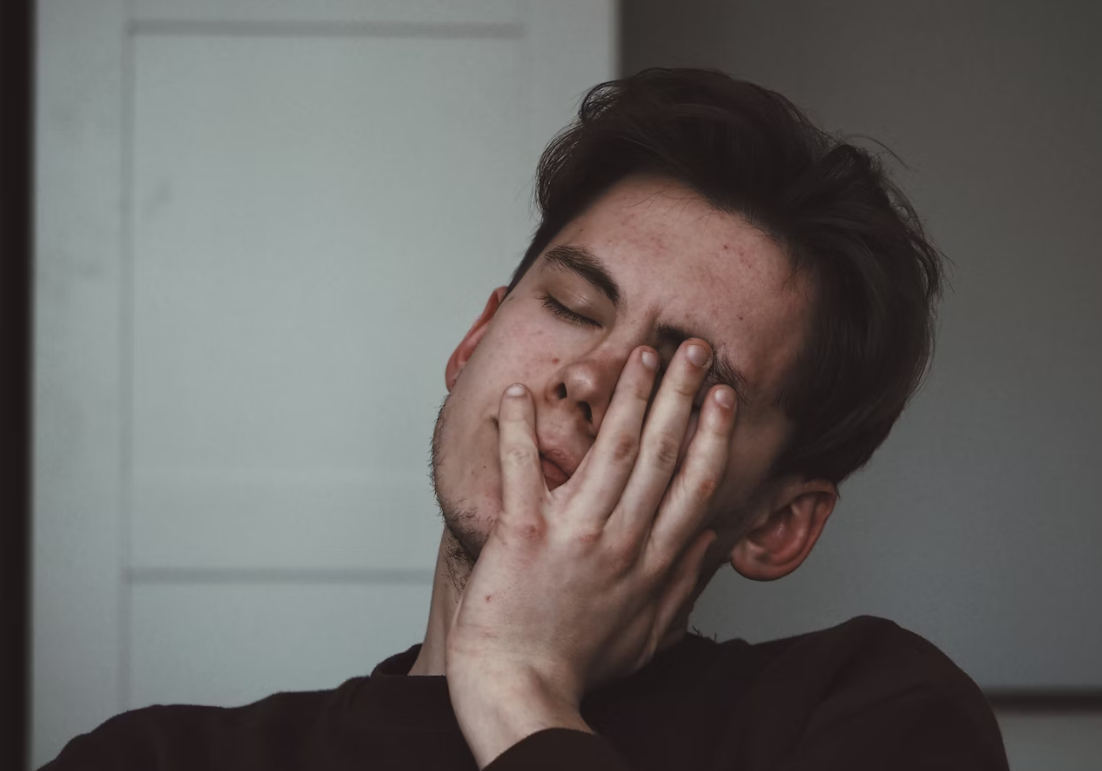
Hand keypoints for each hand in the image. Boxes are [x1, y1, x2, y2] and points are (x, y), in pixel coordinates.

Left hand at [445, 340, 736, 765]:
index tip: (724, 396)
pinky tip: (519, 392)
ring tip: (641, 353)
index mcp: (653, 561)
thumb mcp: (649, 634)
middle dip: (681, 394)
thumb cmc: (578, 665)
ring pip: (611, 450)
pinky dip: (518, 430)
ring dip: (628, 396)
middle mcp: (622, 540)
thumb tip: (712, 541)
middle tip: (694, 349)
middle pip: (662, 453)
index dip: (713, 434)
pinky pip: (522, 471)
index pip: (695, 484)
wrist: (521, 690)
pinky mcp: (523, 534)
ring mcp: (575, 535)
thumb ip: (682, 584)